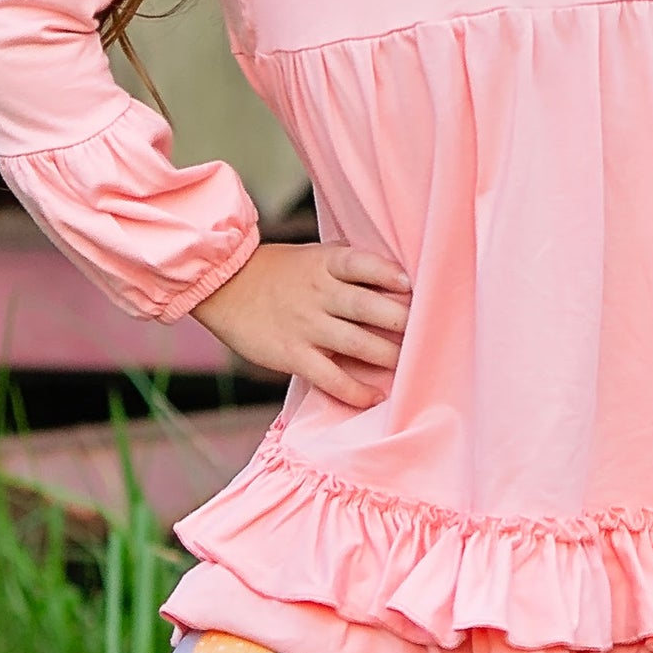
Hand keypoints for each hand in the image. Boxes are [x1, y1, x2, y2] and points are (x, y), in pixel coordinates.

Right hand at [194, 243, 411, 409]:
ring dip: (388, 356)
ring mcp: (306, 325)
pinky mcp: (292, 354)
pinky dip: (355, 390)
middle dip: (402, 322)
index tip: (411, 286)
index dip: (389, 274)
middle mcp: (318, 293)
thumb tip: (396, 275)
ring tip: (411, 365)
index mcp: (325, 264)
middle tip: (428, 333)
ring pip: (357, 343)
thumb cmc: (278, 272)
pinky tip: (375, 396)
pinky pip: (330, 377)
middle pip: (368, 307)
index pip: (362, 264)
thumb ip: (348, 264)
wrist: (224, 287)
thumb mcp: (312, 256)